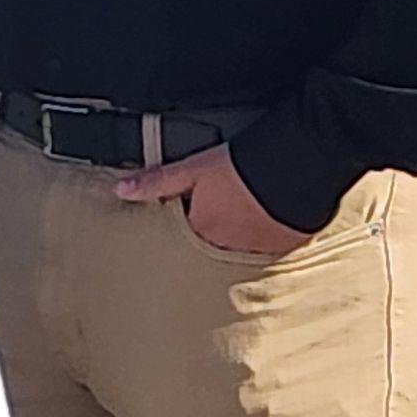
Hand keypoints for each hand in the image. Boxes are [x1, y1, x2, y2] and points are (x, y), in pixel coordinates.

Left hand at [111, 141, 316, 259]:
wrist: (296, 166)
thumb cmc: (242, 167)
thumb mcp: (194, 168)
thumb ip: (157, 181)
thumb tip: (120, 190)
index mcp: (202, 231)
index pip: (183, 236)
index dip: (184, 220)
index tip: (189, 209)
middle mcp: (227, 249)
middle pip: (211, 246)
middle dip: (212, 233)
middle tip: (222, 209)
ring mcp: (257, 251)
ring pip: (239, 249)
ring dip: (238, 236)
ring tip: (245, 212)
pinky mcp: (284, 247)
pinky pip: (268, 248)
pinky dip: (265, 237)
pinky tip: (268, 219)